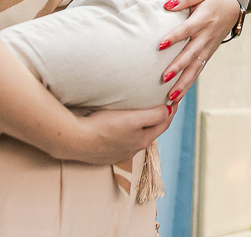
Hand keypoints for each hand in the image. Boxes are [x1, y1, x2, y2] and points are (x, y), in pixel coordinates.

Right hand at [49, 103, 175, 164]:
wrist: (75, 140)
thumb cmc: (103, 127)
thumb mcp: (134, 120)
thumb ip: (154, 116)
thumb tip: (169, 110)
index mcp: (143, 140)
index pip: (164, 123)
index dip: (172, 109)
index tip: (175, 97)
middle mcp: (134, 149)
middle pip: (152, 130)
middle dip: (160, 117)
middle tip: (163, 102)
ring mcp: (119, 152)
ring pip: (137, 136)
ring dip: (143, 125)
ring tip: (143, 112)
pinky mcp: (106, 153)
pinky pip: (122, 140)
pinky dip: (128, 132)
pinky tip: (122, 125)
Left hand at [158, 0, 239, 102]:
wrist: (233, 11)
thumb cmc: (213, 1)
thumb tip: (166, 5)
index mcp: (203, 20)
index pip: (187, 30)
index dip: (174, 37)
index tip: (160, 45)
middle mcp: (206, 36)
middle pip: (191, 54)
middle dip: (178, 66)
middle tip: (164, 77)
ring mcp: (208, 48)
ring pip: (195, 68)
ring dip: (184, 83)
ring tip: (171, 96)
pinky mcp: (208, 55)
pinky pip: (198, 71)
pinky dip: (188, 85)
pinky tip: (177, 97)